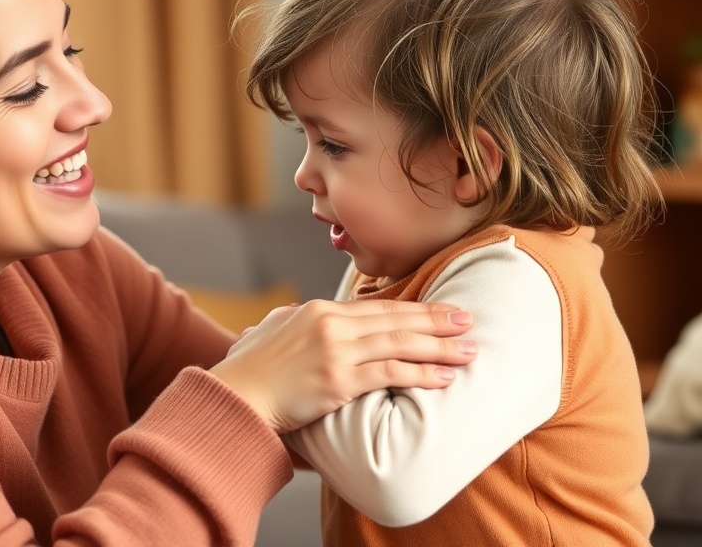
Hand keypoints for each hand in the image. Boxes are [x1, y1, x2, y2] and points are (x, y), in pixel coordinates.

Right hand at [208, 298, 475, 433]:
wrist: (234, 396)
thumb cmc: (251, 370)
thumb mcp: (276, 330)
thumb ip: (300, 321)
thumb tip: (311, 316)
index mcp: (318, 310)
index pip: (377, 307)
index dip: (413, 309)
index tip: (440, 310)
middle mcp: (330, 324)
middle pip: (395, 319)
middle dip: (436, 320)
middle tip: (469, 320)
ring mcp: (335, 351)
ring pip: (399, 344)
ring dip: (439, 347)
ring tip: (469, 350)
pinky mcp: (337, 380)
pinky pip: (389, 373)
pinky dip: (420, 374)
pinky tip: (442, 377)